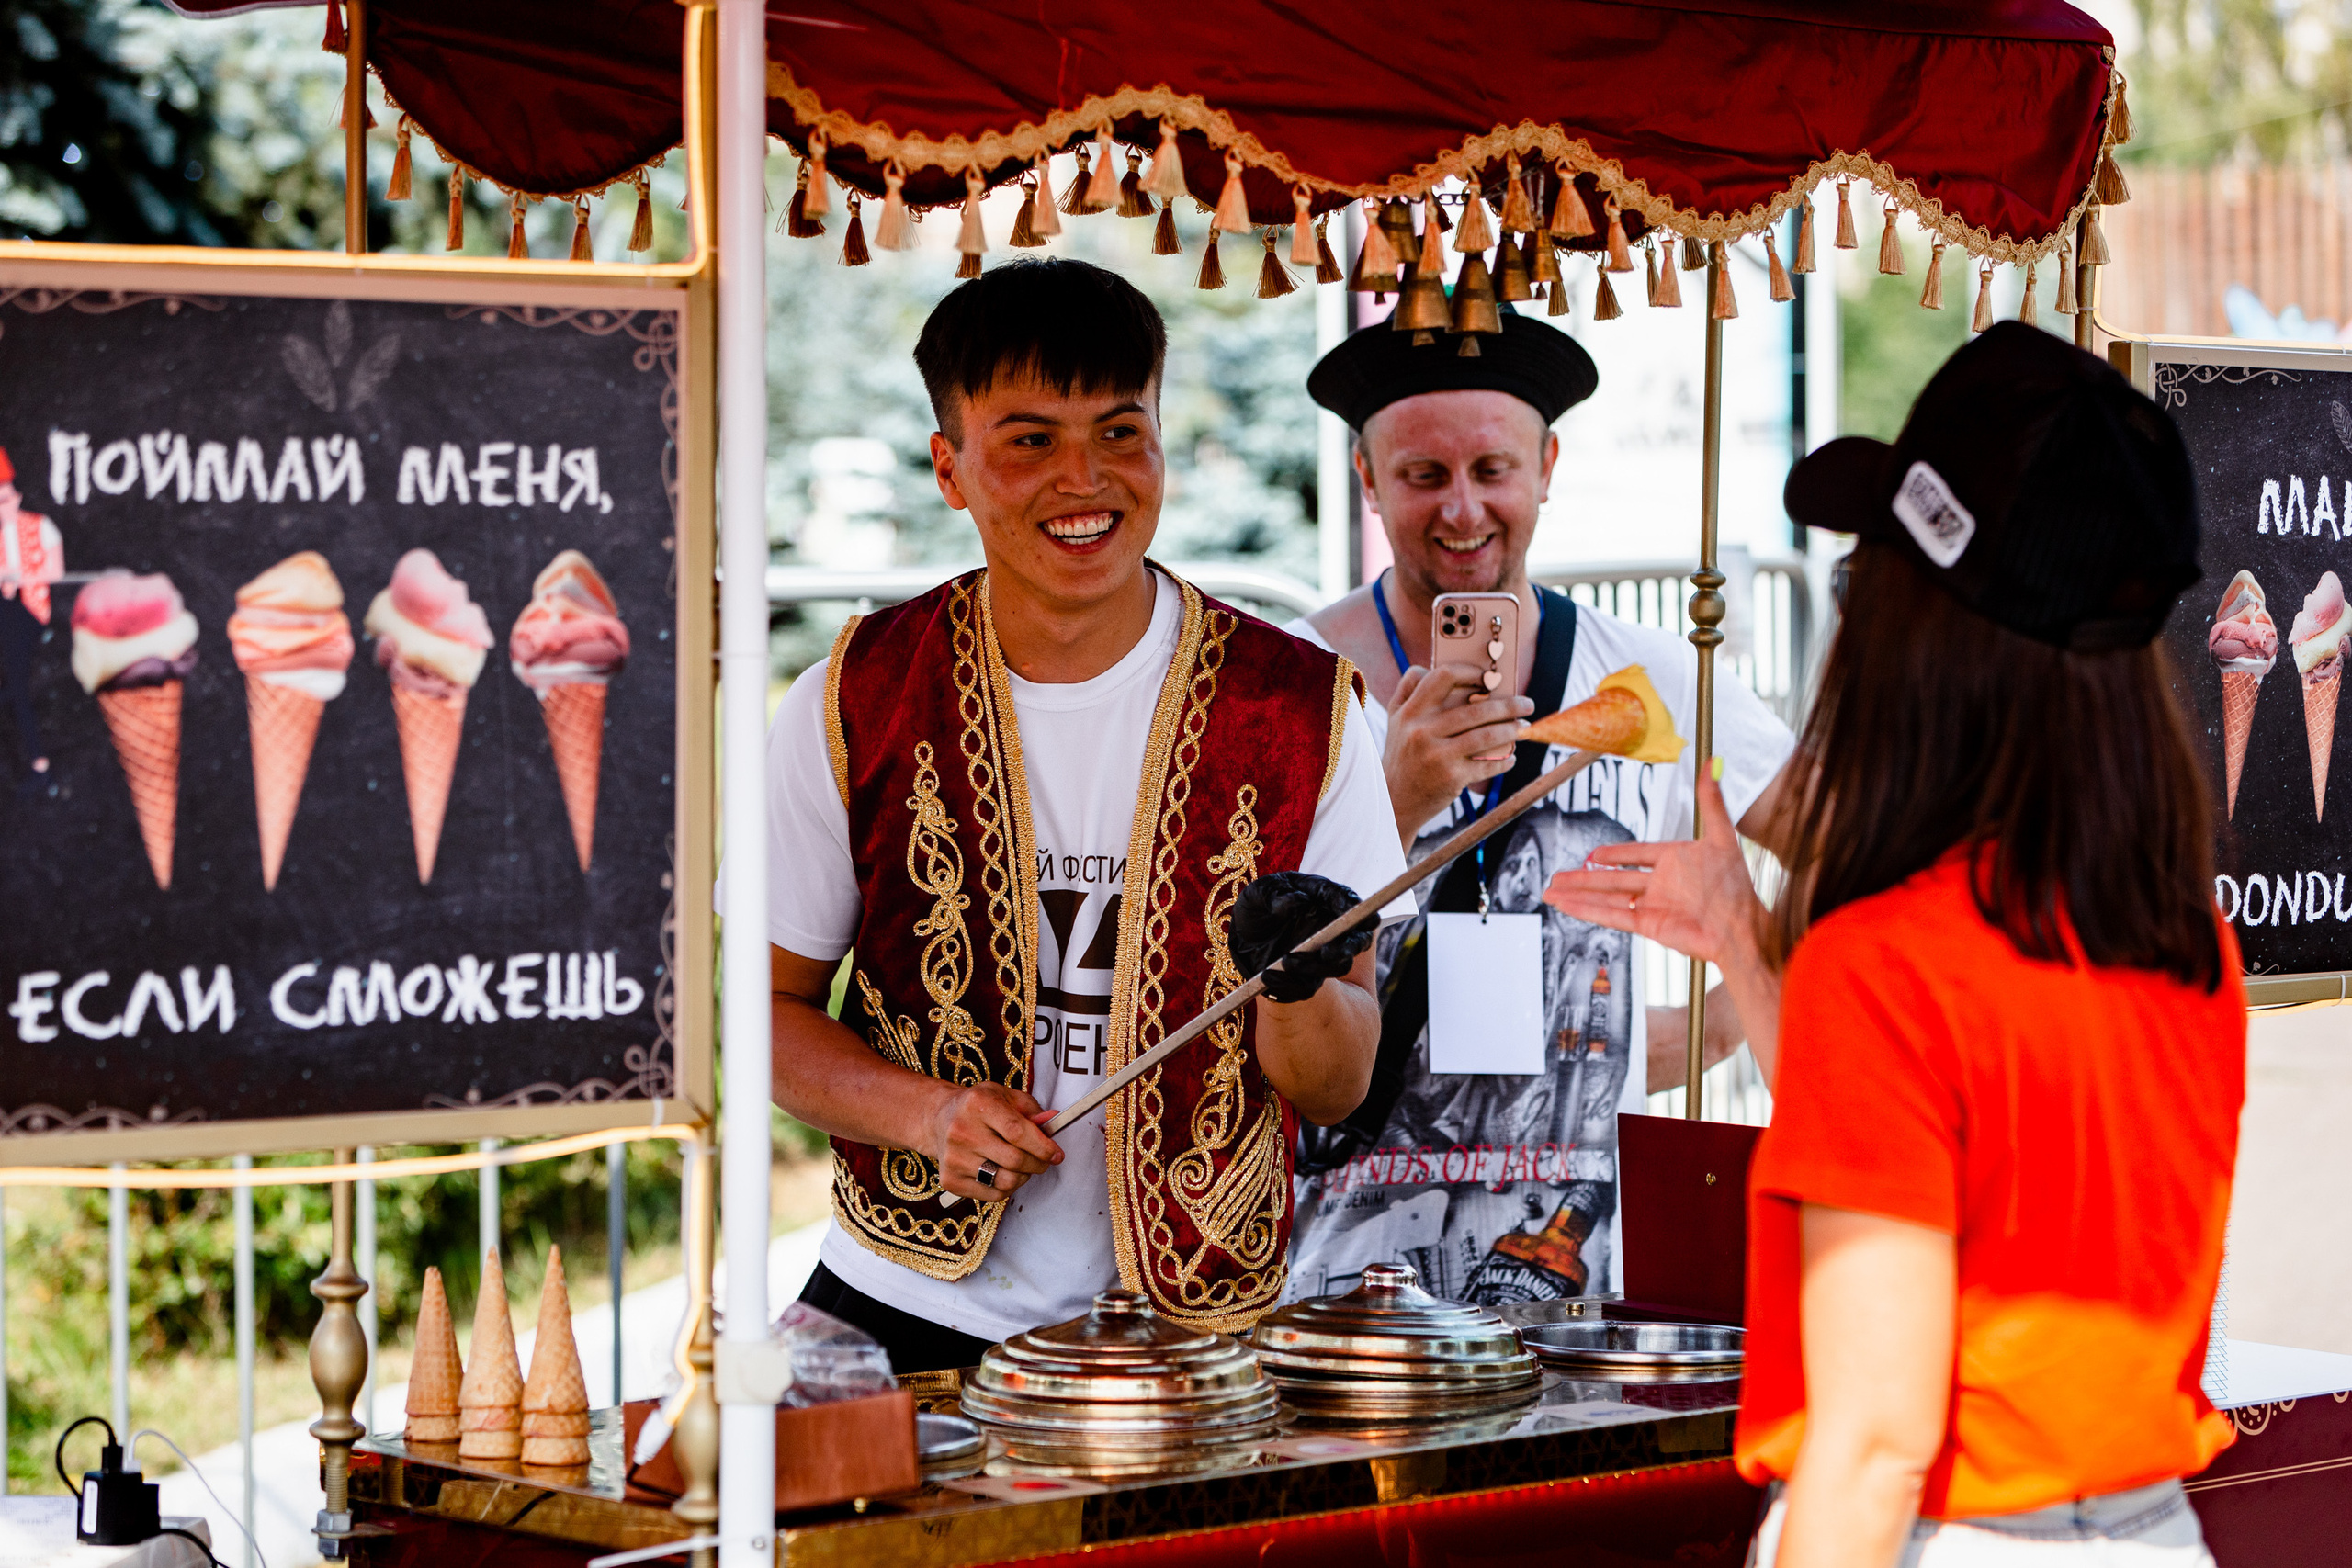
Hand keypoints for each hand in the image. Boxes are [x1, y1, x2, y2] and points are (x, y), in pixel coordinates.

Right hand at [927, 1081, 1061, 1201]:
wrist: (939, 1120)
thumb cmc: (979, 1108)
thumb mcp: (1005, 1096)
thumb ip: (1031, 1110)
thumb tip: (1052, 1121)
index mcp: (978, 1104)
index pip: (1017, 1132)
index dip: (1043, 1146)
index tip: (1057, 1154)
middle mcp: (962, 1131)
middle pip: (1014, 1160)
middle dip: (1039, 1164)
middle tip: (1044, 1161)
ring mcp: (954, 1158)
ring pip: (1006, 1181)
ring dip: (1024, 1177)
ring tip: (1023, 1166)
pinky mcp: (951, 1180)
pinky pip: (993, 1194)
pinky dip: (1007, 1187)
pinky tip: (1004, 1172)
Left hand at [1231, 871, 1373, 1002]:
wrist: (1242, 934)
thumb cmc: (1256, 905)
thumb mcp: (1258, 893)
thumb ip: (1277, 894)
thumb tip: (1300, 902)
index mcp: (1323, 897)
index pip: (1347, 900)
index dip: (1353, 908)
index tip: (1351, 913)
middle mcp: (1332, 925)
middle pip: (1358, 938)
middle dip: (1348, 948)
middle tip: (1327, 953)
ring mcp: (1323, 952)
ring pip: (1338, 966)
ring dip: (1316, 968)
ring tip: (1286, 961)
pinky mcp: (1309, 975)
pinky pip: (1309, 987)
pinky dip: (1290, 984)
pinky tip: (1267, 976)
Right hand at [1382, 663, 1532, 841]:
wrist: (1395, 800)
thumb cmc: (1402, 753)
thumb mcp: (1396, 719)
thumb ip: (1409, 689)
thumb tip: (1431, 665)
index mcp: (1411, 711)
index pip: (1443, 677)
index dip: (1471, 672)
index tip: (1490, 677)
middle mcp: (1422, 731)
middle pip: (1476, 710)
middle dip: (1509, 706)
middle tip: (1527, 704)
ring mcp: (1437, 756)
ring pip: (1487, 736)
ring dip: (1513, 730)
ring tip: (1524, 727)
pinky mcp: (1451, 777)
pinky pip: (1487, 764)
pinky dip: (1504, 759)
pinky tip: (1510, 756)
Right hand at [1543, 773, 1762, 968]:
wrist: (1743, 927)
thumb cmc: (1738, 887)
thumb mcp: (1722, 836)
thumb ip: (1711, 801)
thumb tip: (1714, 762)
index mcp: (1674, 862)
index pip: (1637, 855)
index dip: (1615, 854)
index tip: (1595, 853)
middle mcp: (1660, 885)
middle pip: (1612, 878)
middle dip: (1582, 877)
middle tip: (1557, 875)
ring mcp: (1652, 906)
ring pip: (1606, 897)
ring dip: (1577, 893)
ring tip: (1550, 891)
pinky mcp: (1648, 926)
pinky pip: (1612, 916)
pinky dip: (1588, 910)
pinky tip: (1567, 905)